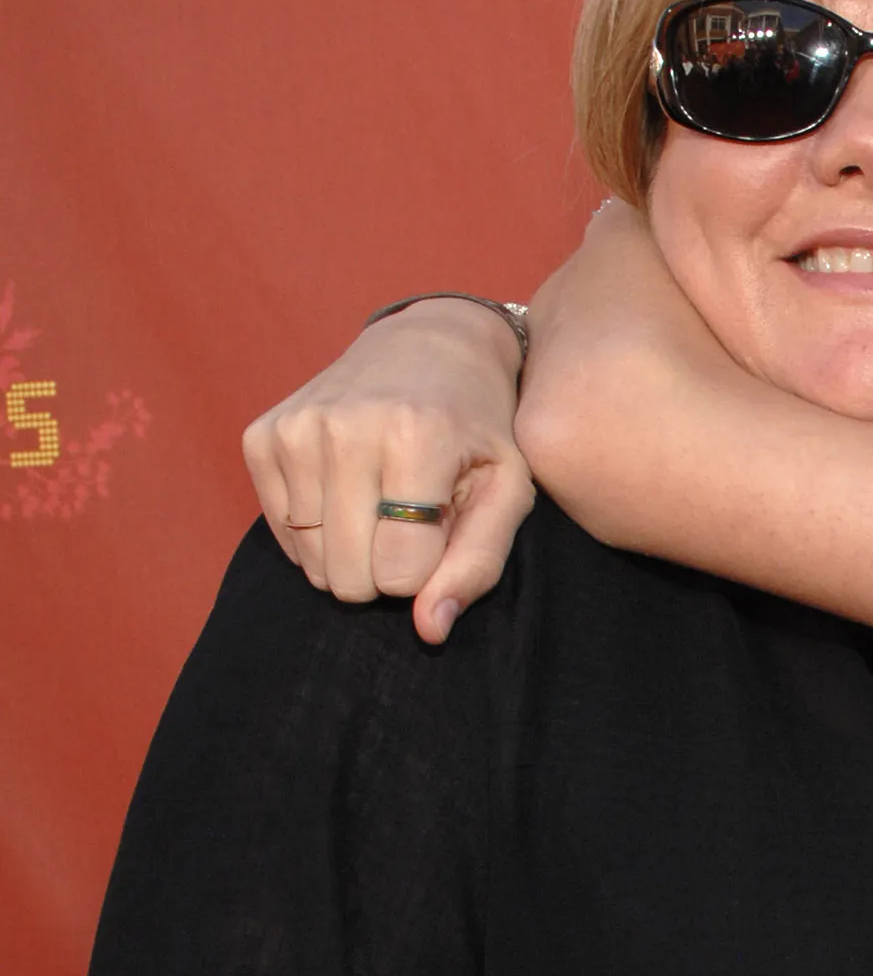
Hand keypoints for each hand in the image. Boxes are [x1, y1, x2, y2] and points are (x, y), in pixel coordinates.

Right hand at [241, 300, 533, 641]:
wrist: (430, 344)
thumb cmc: (479, 428)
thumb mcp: (507, 491)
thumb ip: (477, 565)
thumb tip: (429, 631)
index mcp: (415, 438)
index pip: (400, 576)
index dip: (426, 571)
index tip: (440, 529)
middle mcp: (345, 429)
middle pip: (349, 576)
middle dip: (384, 571)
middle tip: (410, 523)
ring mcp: (295, 429)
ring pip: (312, 562)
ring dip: (350, 553)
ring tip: (381, 502)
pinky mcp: (262, 435)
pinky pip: (282, 533)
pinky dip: (316, 532)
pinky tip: (347, 492)